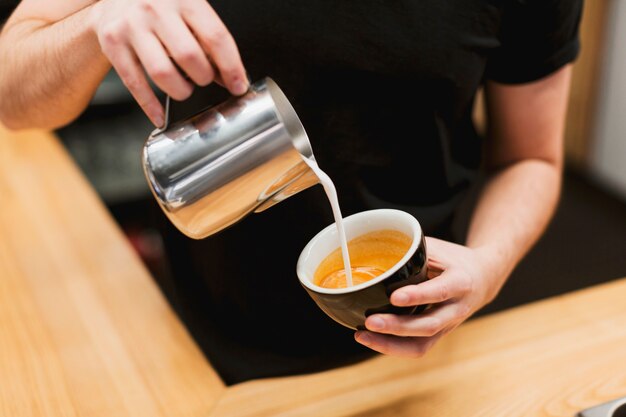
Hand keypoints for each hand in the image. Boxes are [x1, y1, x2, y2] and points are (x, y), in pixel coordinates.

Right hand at [90, 0, 247, 125]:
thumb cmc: (160, 6)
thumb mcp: (188, 9)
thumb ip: (208, 38)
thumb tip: (229, 75)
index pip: (216, 37)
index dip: (232, 66)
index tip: (238, 85)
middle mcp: (156, 10)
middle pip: (189, 56)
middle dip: (204, 77)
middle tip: (204, 79)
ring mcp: (132, 26)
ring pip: (162, 73)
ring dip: (180, 91)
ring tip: (184, 89)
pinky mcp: (113, 43)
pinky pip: (135, 83)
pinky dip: (150, 105)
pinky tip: (161, 115)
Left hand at [354, 236, 503, 356]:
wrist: (483, 278)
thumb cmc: (454, 260)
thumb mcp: (438, 248)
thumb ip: (412, 251)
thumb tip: (373, 246)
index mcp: (460, 282)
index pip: (440, 291)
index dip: (418, 296)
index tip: (393, 297)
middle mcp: (456, 309)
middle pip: (428, 325)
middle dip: (397, 327)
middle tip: (370, 322)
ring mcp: (448, 326)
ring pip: (421, 344)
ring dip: (390, 344)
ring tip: (362, 335)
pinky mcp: (438, 335)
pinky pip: (416, 348)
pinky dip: (392, 347)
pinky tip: (370, 339)